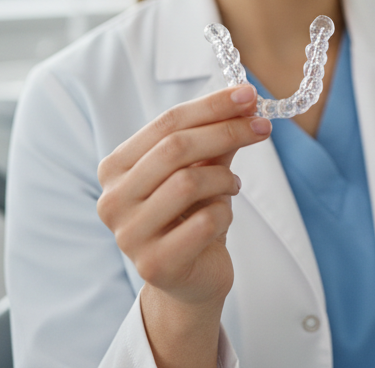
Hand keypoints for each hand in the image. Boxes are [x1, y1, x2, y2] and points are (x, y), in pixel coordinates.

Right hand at [96, 84, 270, 334]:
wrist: (191, 279)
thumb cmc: (190, 217)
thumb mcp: (200, 169)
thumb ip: (214, 137)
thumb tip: (244, 100)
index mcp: (115, 169)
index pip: (166, 123)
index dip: (211, 106)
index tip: (249, 95)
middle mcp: (112, 200)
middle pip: (175, 149)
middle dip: (226, 131)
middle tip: (262, 127)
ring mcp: (129, 235)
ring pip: (188, 183)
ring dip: (224, 178)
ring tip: (233, 183)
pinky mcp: (155, 265)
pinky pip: (203, 222)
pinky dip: (224, 212)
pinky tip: (222, 215)